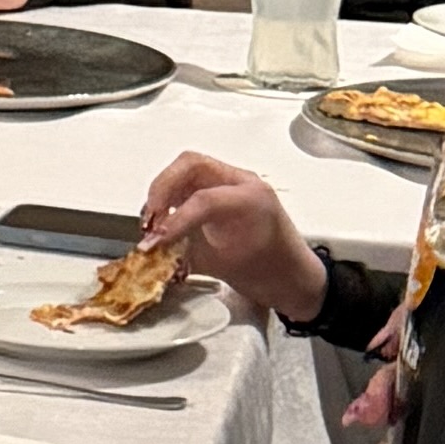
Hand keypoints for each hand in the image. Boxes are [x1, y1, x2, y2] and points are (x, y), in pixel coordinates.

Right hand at [140, 151, 329, 325]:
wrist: (295, 278)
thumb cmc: (270, 273)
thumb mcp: (223, 266)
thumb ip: (185, 253)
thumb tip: (152, 249)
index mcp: (251, 198)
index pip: (203, 198)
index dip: (174, 220)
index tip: (155, 241)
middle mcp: (242, 182)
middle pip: (190, 165)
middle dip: (161, 189)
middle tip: (149, 220)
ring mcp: (233, 183)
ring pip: (187, 169)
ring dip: (163, 191)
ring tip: (152, 222)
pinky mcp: (223, 190)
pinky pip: (191, 182)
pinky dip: (171, 196)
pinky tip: (164, 219)